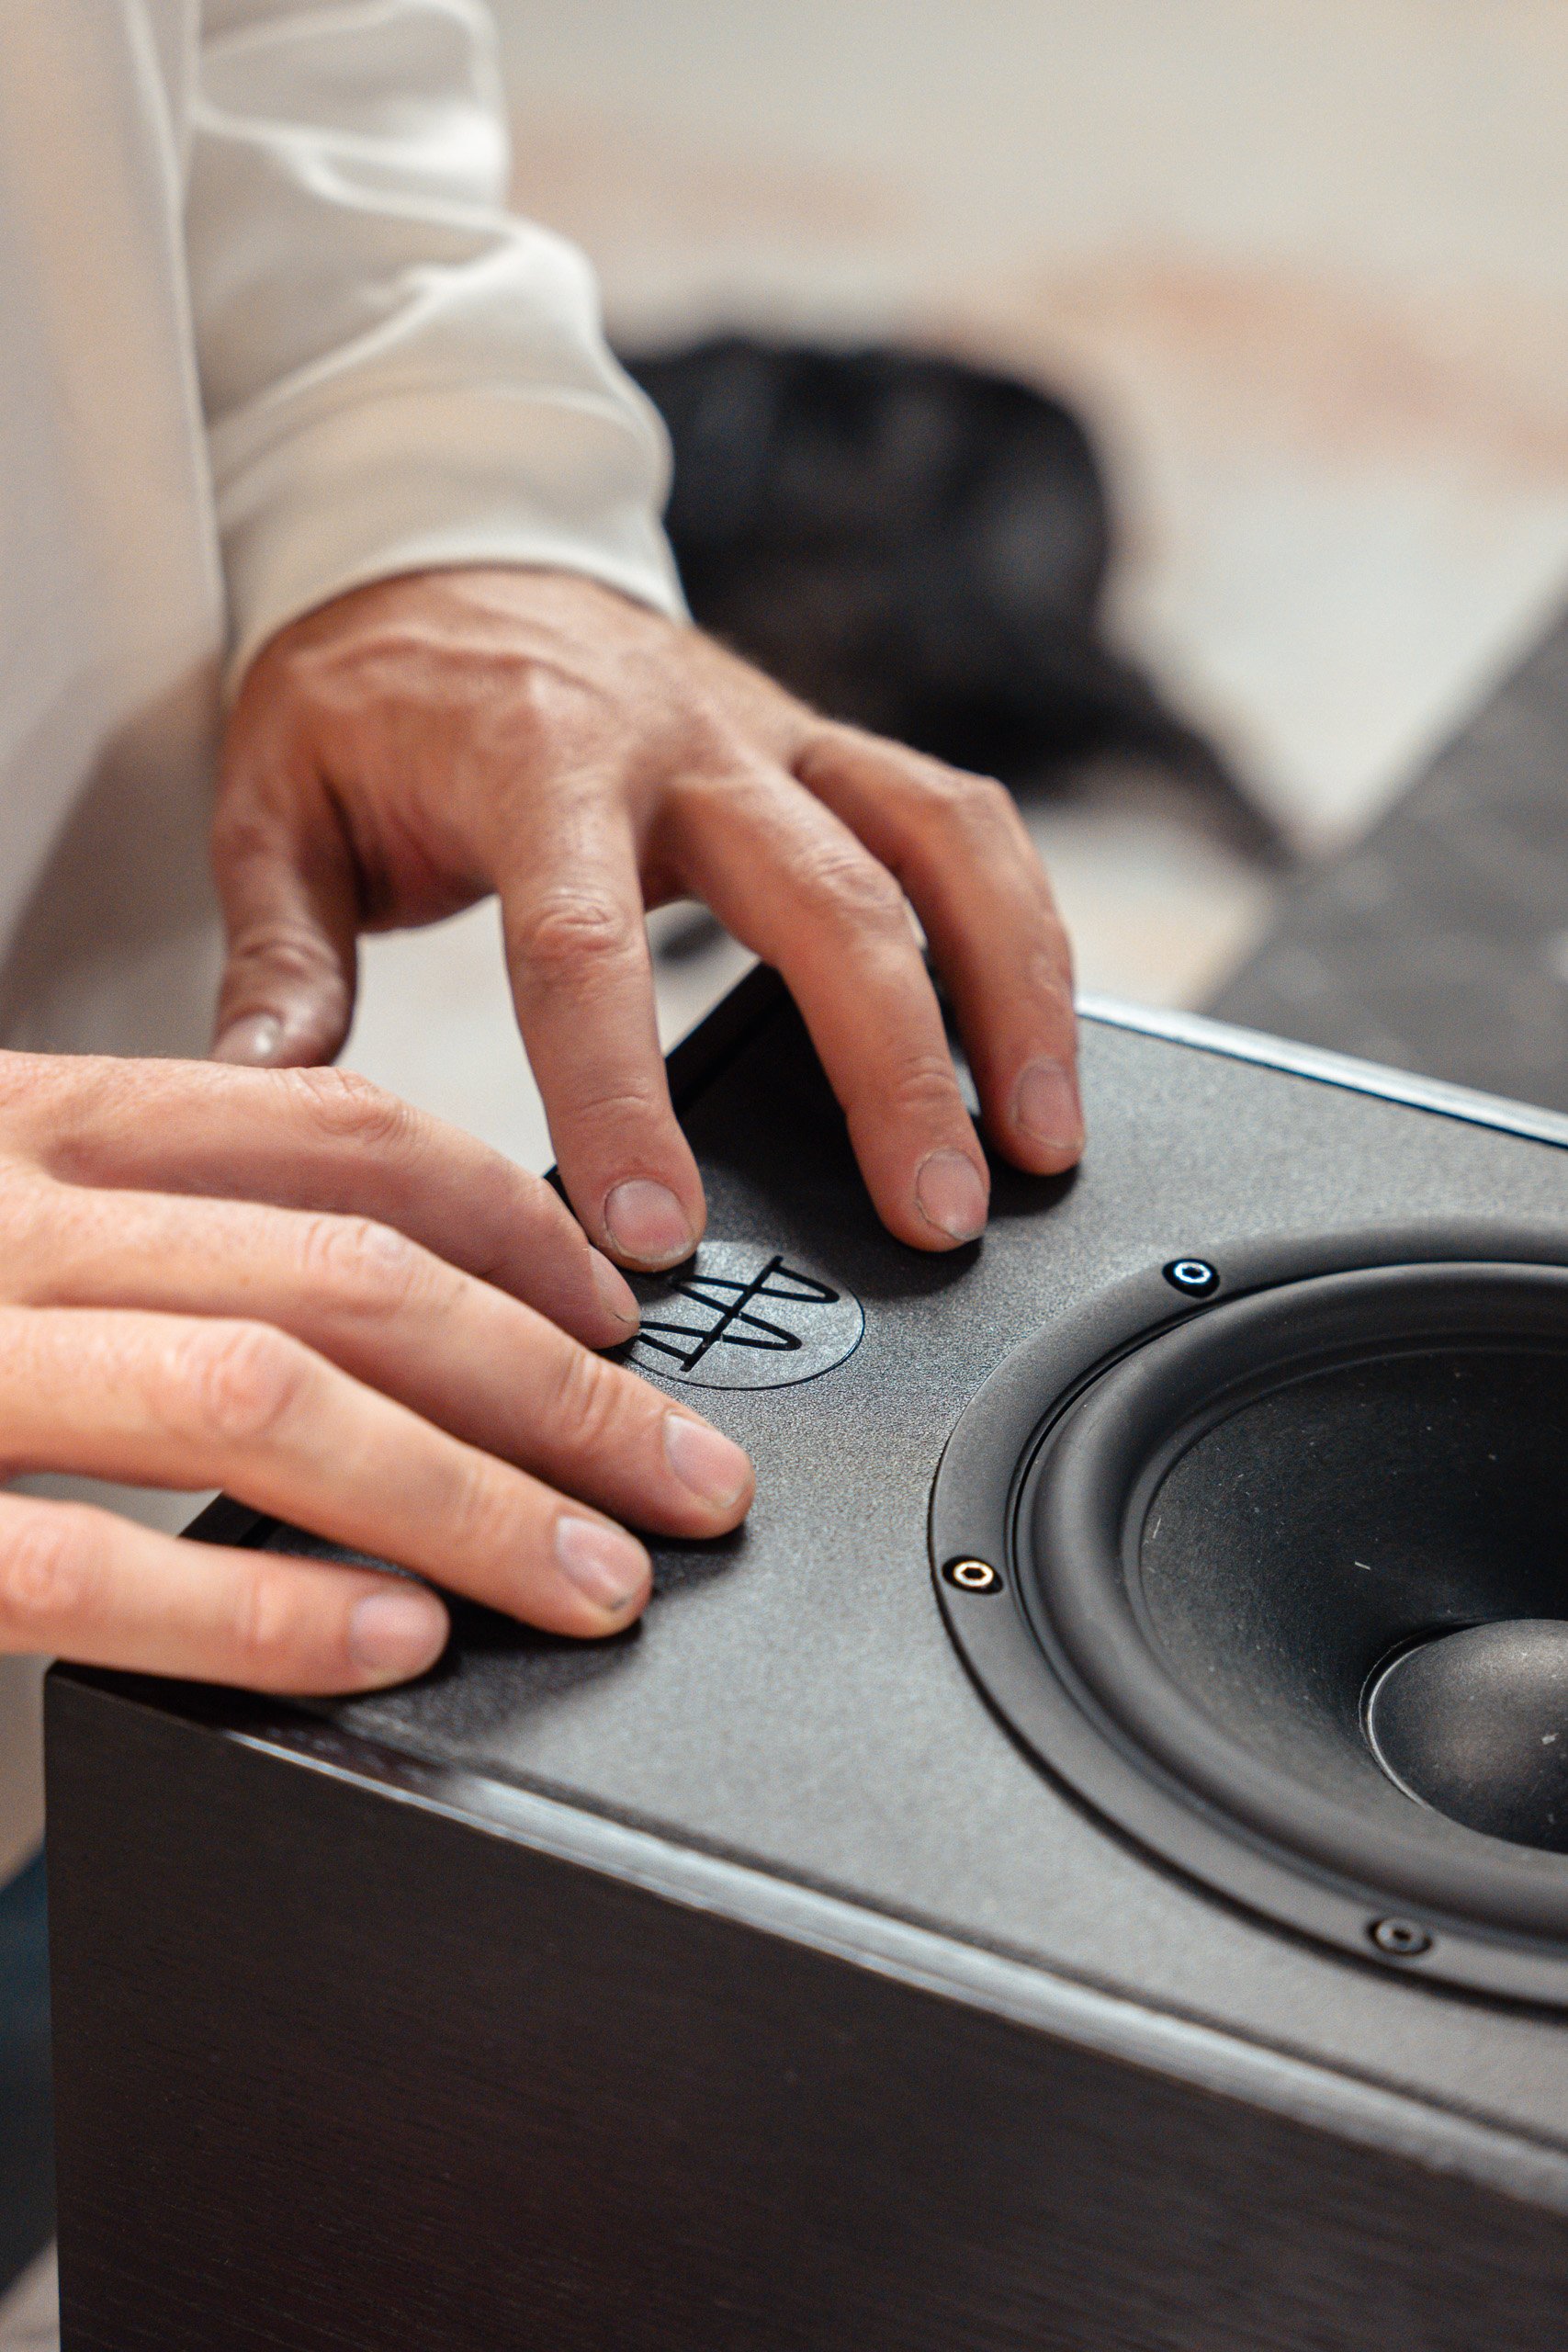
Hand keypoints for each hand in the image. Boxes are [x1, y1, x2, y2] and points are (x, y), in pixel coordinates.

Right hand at [0, 1055, 752, 1692]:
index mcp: (39, 1127)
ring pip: (266, 1400)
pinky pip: (101, 1566)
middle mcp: (4, 1217)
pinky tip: (398, 1638)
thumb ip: (147, 1231)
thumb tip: (383, 1300)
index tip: (622, 1311)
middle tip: (684, 1476)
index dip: (514, 1224)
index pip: (333, 1136)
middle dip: (556, 1389)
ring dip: (467, 1500)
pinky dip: (269, 1608)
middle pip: (348, 1276)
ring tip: (595, 1577)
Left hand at [211, 568, 1081, 1266]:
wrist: (446, 543)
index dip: (623, 1092)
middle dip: (895, 1068)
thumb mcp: (276, 805)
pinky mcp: (827, 749)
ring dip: (1012, 995)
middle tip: (934, 1216)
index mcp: (532, 757)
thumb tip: (270, 1092)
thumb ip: (278, 953)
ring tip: (1041, 1144)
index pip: (586, 944)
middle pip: (828, 900)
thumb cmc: (368, 691)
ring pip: (939, 847)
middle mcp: (682, 739)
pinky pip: (958, 826)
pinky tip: (1039, 1045)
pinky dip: (1021, 931)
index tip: (653, 1229)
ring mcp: (776, 736)